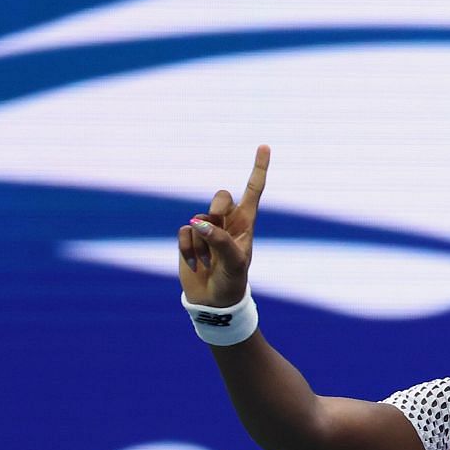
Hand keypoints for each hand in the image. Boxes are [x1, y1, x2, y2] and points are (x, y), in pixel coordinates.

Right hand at [177, 144, 268, 307]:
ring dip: (202, 243)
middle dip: (216, 209)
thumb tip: (197, 223)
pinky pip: (184, 232)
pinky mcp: (189, 238)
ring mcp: (206, 229)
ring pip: (198, 219)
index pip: (253, 190)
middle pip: (220, 197)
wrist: (213, 302)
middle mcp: (226, 222)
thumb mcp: (233, 262)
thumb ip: (219, 240)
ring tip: (209, 262)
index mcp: (246, 223)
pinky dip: (188, 249)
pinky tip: (196, 264)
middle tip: (216, 227)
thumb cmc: (232, 281)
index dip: (258, 169)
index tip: (265, 146)